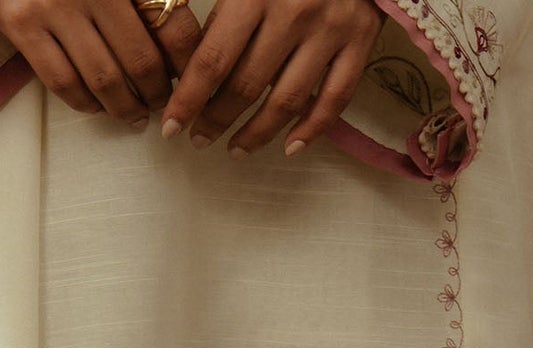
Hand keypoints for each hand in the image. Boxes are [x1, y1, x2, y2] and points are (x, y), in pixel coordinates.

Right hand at [0, 0, 203, 121]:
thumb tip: (178, 46)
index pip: (174, 28)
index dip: (189, 64)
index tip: (193, 81)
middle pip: (141, 61)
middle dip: (158, 93)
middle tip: (164, 104)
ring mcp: (53, 6)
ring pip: (103, 79)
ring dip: (125, 107)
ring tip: (135, 115)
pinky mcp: (21, 24)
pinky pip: (62, 81)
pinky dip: (85, 103)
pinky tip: (97, 107)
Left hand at [161, 0, 378, 155]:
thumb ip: (219, 10)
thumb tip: (189, 64)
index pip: (213, 60)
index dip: (188, 100)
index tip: (171, 126)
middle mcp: (293, 14)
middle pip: (246, 86)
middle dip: (216, 120)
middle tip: (200, 138)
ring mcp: (329, 30)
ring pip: (287, 101)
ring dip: (257, 134)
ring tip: (236, 149)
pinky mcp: (360, 39)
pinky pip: (336, 98)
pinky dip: (313, 129)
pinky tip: (290, 147)